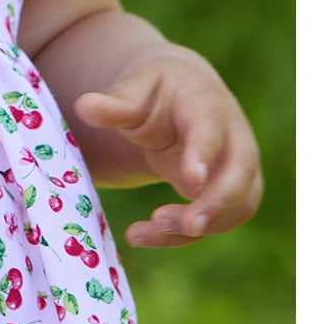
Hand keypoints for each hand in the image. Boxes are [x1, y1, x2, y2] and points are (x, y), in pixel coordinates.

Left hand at [73, 49, 261, 248]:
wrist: (178, 97)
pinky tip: (142, 235)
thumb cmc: (154, 92)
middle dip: (216, 203)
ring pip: (237, 205)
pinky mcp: (227, 194)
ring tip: (149, 229)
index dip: (203, 154)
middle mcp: (233, 138)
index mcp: (206, 104)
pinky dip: (183, 234)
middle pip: (240, 174)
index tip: (191, 180)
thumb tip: (83, 107)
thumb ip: (115, 103)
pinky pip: (217, 220)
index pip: (211, 129)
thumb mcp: (134, 89)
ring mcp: (236, 168)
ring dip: (201, 225)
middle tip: (187, 225)